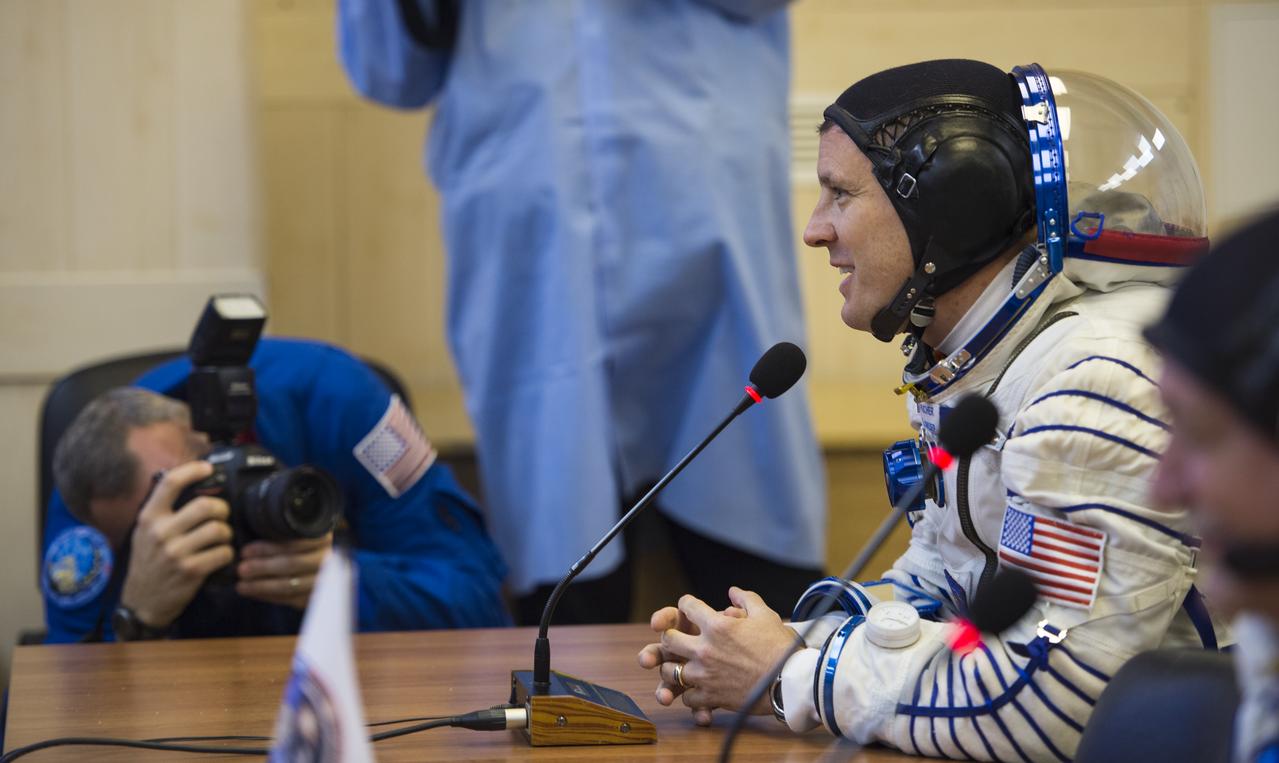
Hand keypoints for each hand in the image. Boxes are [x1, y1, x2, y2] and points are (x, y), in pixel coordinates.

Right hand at [120, 461, 233, 628]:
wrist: (141, 602)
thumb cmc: (148, 563)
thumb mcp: (145, 533)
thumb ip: (164, 511)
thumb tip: (193, 484)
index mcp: (149, 518)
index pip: (170, 483)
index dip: (193, 470)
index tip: (208, 468)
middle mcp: (161, 532)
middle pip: (206, 506)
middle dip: (222, 509)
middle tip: (221, 516)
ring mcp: (176, 552)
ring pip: (219, 529)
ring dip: (226, 533)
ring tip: (220, 539)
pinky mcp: (191, 571)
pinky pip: (224, 553)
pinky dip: (227, 554)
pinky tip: (219, 557)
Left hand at [235, 534, 332, 609]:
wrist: (317, 564)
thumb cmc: (296, 543)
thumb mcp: (294, 532)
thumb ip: (280, 532)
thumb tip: (249, 535)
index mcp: (322, 537)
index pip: (294, 544)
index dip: (268, 549)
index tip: (245, 551)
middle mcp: (328, 558)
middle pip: (292, 564)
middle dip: (262, 567)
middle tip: (241, 569)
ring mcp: (323, 580)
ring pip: (290, 585)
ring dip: (262, 586)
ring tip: (241, 585)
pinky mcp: (314, 597)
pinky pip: (290, 599)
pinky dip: (268, 597)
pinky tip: (252, 593)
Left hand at [637, 586, 797, 725]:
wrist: (790, 681)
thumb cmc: (780, 647)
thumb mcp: (765, 615)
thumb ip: (746, 599)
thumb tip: (733, 591)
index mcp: (717, 626)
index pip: (688, 607)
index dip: (687, 604)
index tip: (689, 607)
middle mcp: (705, 649)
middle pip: (669, 640)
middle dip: (670, 636)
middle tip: (678, 637)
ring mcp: (706, 675)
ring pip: (670, 671)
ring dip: (673, 666)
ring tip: (682, 665)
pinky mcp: (711, 696)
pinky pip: (687, 696)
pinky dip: (690, 692)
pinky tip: (697, 688)